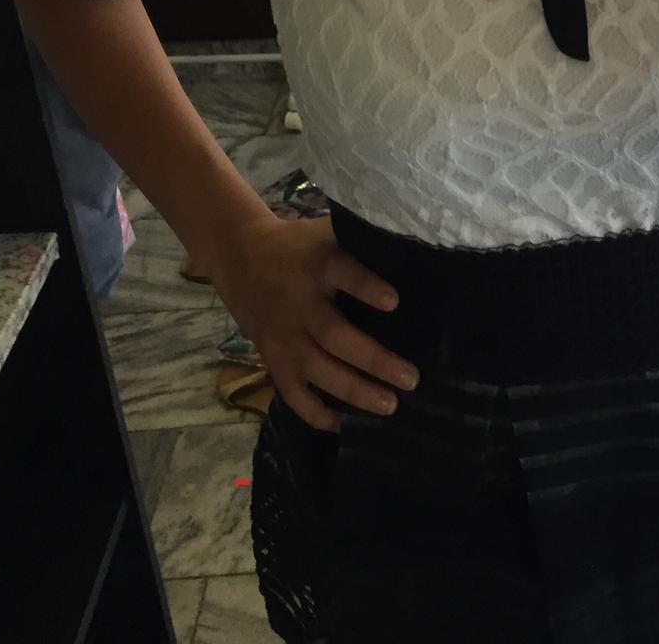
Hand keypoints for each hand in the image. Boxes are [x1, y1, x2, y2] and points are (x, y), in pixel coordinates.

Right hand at [198, 215, 419, 432]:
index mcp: (318, 265)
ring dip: (353, 391)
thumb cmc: (301, 246)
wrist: (238, 256)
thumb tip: (419, 250)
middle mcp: (299, 303)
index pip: (342, 273)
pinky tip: (346, 425)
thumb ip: (364, 241)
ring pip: (316, 368)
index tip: (394, 301)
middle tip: (411, 378)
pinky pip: (291, 393)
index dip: (365, 286)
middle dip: (373, 359)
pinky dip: (315, 413)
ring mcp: (283, 335)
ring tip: (390, 405)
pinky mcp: (272, 359)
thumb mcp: (327, 232)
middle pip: (333, 334)